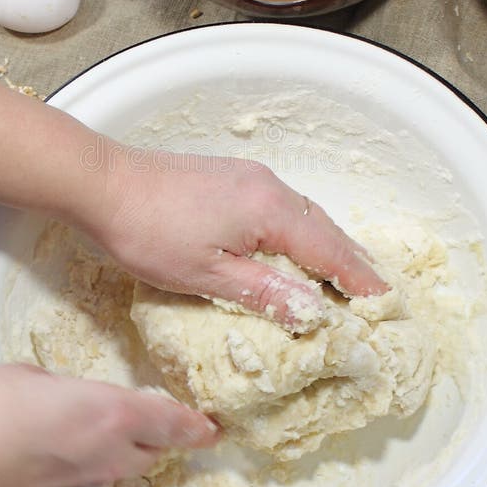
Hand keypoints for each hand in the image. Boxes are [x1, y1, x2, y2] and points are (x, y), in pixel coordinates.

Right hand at [0, 364, 218, 486]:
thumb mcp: (32, 375)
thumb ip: (63, 386)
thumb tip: (64, 395)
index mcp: (114, 414)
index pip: (174, 422)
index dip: (197, 425)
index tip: (212, 426)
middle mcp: (111, 454)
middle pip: (152, 450)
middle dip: (157, 436)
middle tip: (151, 420)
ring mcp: (87, 484)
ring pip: (122, 469)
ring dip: (120, 453)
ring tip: (96, 433)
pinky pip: (89, 482)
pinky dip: (86, 467)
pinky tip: (60, 453)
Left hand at [79, 148, 386, 332]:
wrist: (102, 184)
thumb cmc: (148, 231)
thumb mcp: (207, 275)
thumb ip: (264, 292)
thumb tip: (311, 311)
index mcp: (270, 210)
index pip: (329, 250)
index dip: (358, 278)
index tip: (384, 299)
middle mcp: (268, 186)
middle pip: (323, 226)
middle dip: (350, 259)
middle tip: (374, 290)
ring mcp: (248, 176)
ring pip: (303, 213)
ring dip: (326, 242)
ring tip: (342, 271)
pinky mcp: (230, 175)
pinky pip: (281, 204)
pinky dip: (300, 228)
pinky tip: (294, 244)